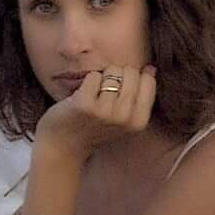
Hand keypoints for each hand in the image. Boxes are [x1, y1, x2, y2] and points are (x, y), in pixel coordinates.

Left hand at [33, 62, 156, 158]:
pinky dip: (87, 81)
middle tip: (105, 94)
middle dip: (118, 76)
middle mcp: (124, 118)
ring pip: (112, 71)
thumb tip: (151, 68)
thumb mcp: (125, 119)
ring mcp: (105, 112)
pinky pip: (94, 76)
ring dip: (101, 78)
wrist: (64, 146)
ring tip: (94, 96)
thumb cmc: (95, 128)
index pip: (148, 81)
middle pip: (131, 72)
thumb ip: (140, 96)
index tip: (121, 92)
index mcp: (139, 122)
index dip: (133, 79)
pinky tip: (82, 96)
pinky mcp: (85, 105)